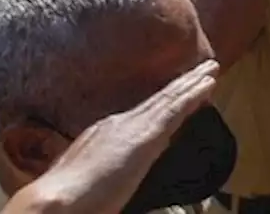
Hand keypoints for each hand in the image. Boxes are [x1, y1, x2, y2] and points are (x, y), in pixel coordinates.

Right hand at [9, 61, 219, 213]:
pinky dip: (191, 96)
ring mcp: (131, 127)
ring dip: (192, 84)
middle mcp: (117, 124)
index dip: (163, 101)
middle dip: (181, 85)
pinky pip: (174, 110)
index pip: (142, 114)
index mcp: (103, 134)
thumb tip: (116, 175)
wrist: (59, 201)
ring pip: (169, 100)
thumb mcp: (87, 180)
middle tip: (204, 69)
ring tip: (211, 70)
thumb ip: (104, 172)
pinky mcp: (144, 136)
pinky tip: (207, 86)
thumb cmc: (69, 200)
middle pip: (157, 100)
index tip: (180, 92)